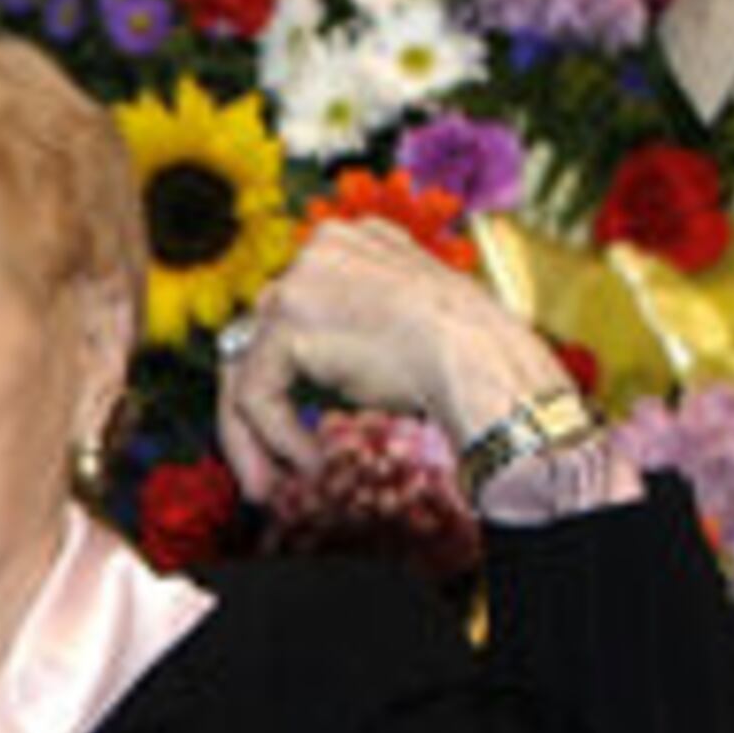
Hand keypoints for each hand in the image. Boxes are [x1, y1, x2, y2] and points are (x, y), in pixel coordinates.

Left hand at [211, 220, 571, 506]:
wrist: (484, 365)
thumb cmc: (466, 356)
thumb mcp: (404, 325)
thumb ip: (357, 329)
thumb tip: (328, 372)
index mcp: (353, 245)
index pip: (293, 313)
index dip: (290, 377)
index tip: (300, 425)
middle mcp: (320, 251)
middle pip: (261, 339)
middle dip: (258, 414)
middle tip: (265, 472)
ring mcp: (299, 281)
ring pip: (248, 368)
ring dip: (254, 438)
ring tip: (272, 487)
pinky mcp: (286, 321)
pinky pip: (258, 392)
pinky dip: (276, 437)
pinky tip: (310, 462)